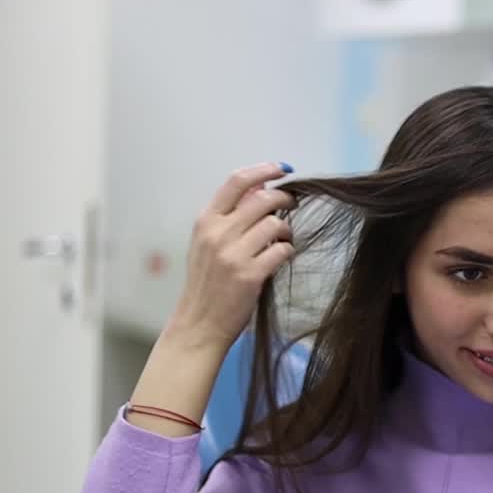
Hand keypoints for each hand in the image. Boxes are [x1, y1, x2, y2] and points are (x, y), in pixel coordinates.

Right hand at [166, 162, 296, 351]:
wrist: (198, 324)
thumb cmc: (206, 284)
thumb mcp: (206, 244)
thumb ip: (228, 218)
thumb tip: (260, 190)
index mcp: (206, 221)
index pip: (237, 181)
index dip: (263, 170)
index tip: (281, 168)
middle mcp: (217, 233)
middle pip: (263, 199)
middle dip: (285, 198)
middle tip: (293, 205)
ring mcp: (233, 254)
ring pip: (275, 224)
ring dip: (286, 230)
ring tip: (283, 239)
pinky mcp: (250, 275)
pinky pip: (282, 250)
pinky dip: (288, 250)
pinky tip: (283, 256)